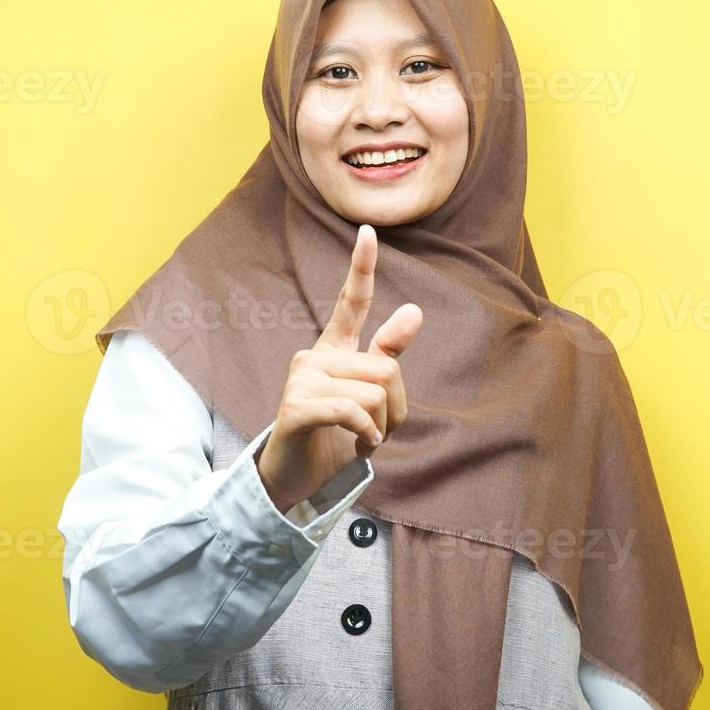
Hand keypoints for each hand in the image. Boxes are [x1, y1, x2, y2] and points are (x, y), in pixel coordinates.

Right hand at [255, 224, 422, 511]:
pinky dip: (366, 432)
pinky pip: (351, 410)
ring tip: (361, 440)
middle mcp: (314, 357)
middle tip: (375, 429)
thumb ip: (388, 354)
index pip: (350, 302)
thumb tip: (414, 310)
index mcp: (334, 350)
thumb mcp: (371, 397)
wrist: (296, 478)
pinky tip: (361, 446)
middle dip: (394, 407)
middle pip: (386, 366)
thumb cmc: (335, 437)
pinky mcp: (295, 408)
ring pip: (373, 390)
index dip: (361, 266)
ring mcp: (301, 381)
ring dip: (380, 425)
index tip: (368, 230)